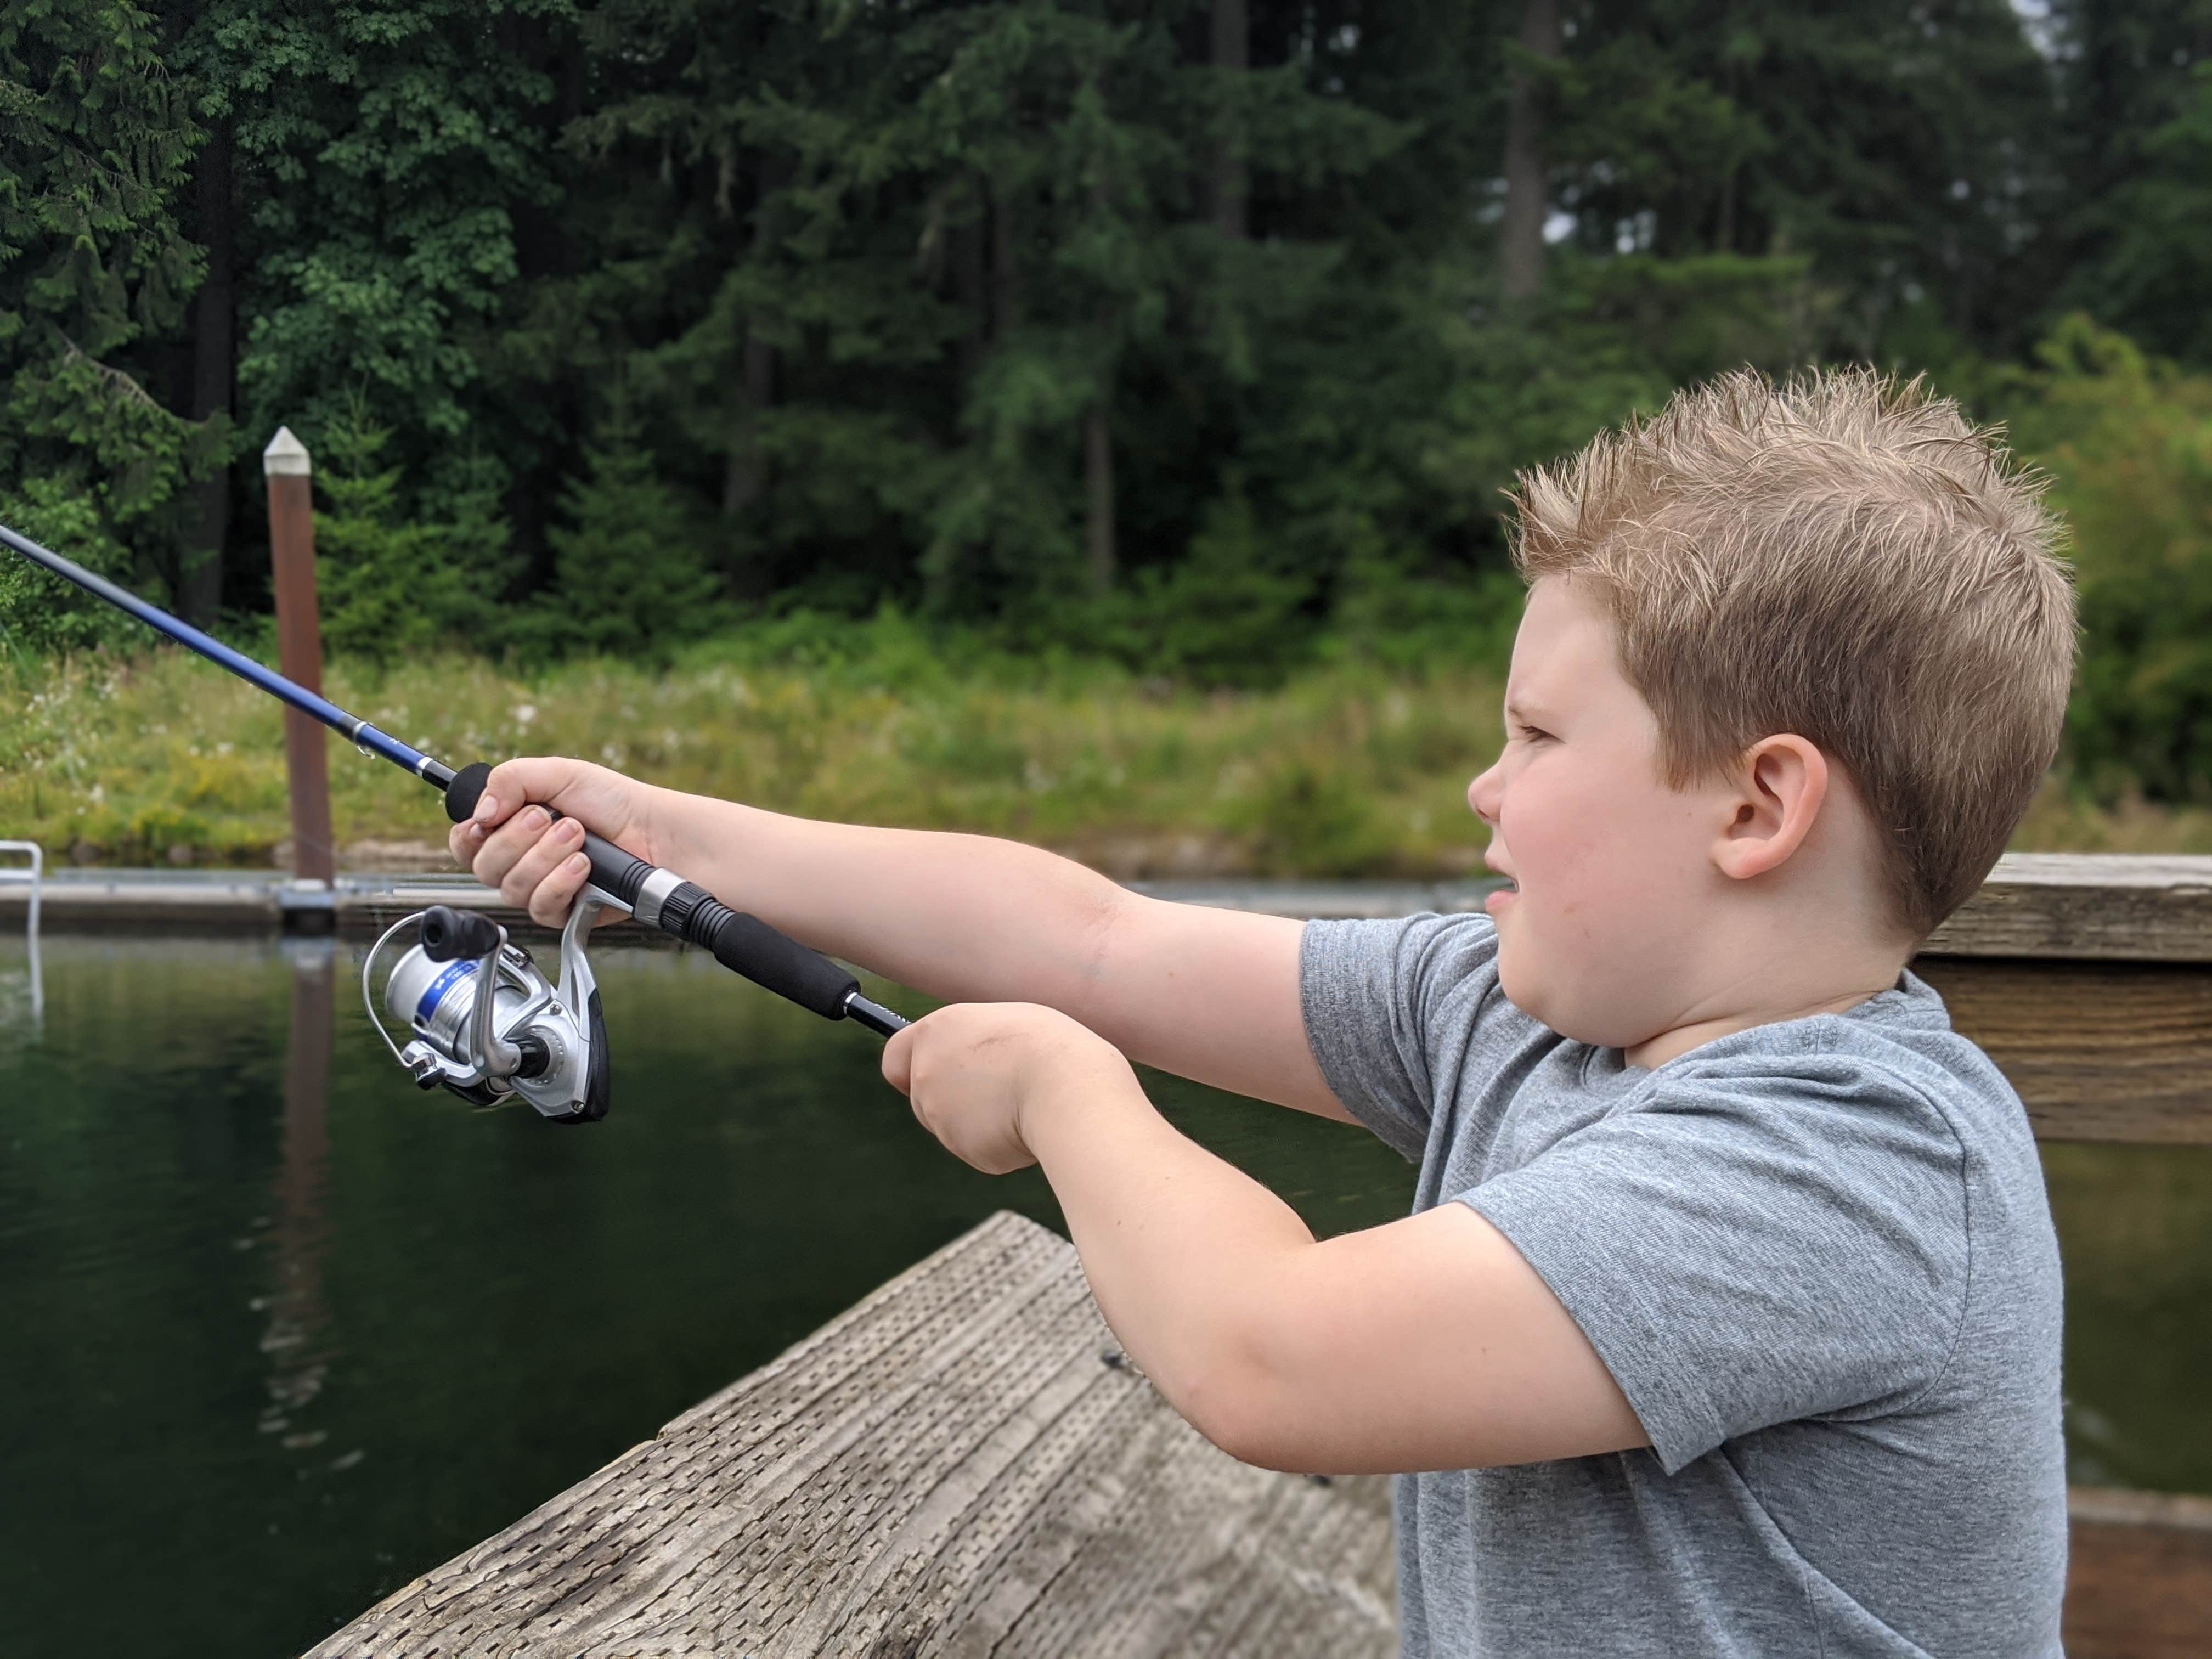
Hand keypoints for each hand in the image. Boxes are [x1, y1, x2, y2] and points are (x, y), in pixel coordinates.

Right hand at [447, 757, 660, 928]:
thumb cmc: (611, 801)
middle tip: (551, 819)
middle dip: (517, 839)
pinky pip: (540, 907)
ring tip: (577, 836)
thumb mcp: (559, 773)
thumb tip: (479, 814)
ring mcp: (540, 888)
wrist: (653, 831)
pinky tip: (582, 866)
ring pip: (511, 888)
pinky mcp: (563, 911)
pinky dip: (560, 882)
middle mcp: (521, 861)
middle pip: (484, 867)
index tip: (489, 822)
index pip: (466, 843)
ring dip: (545, 857)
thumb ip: (510, 780)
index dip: (470, 836)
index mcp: (511, 828)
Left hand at [882, 1003, 1133, 1174]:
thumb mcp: (1006, 1023)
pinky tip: (1027, 1124)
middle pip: (924, 1098)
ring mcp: (941, 1115)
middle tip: (1002, 1088)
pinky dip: (1001, 1143)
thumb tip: (973, 1065)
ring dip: (982, 1120)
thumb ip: (974, 1043)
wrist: (1068, 1088)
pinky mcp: (964, 1149)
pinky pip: (981, 1149)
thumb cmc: (1051, 1046)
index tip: (927, 1076)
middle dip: (955, 1100)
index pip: (895, 1057)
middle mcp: (927, 1074)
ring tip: (1025, 1100)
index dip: (909, 1069)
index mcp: (937, 1032)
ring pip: (955, 1126)